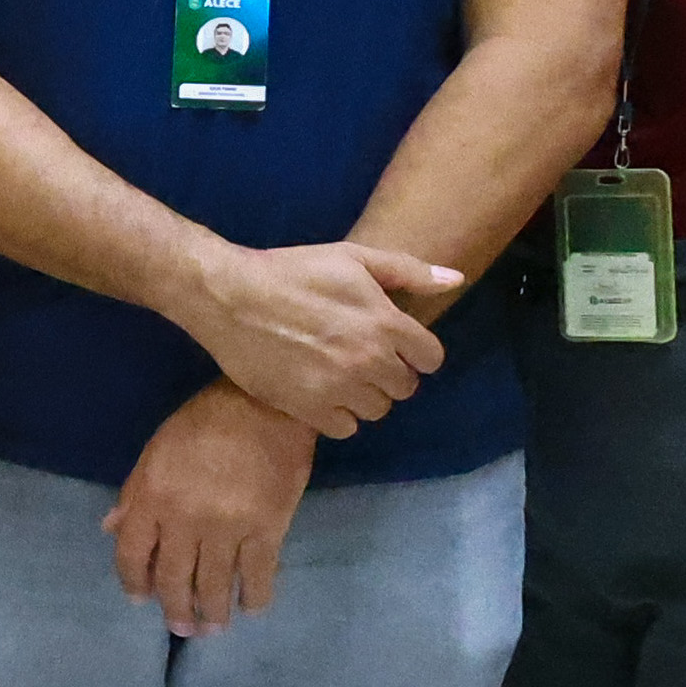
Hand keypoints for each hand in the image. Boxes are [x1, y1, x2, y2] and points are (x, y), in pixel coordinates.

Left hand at [105, 384, 315, 634]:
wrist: (264, 404)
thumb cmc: (203, 423)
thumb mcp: (156, 452)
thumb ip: (133, 494)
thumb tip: (110, 529)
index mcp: (151, 497)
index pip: (132, 554)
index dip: (134, 582)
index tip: (141, 600)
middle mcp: (183, 518)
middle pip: (174, 578)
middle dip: (176, 609)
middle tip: (183, 629)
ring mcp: (226, 526)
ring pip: (215, 584)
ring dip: (212, 613)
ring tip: (213, 629)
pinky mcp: (268, 528)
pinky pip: (259, 574)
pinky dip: (255, 597)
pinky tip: (251, 609)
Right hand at [177, 239, 463, 435]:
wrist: (229, 296)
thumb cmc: (292, 271)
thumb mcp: (352, 258)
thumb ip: (408, 271)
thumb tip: (456, 280)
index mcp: (385, 322)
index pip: (430, 359)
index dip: (414, 352)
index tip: (393, 345)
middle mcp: (369, 359)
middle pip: (404, 387)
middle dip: (388, 373)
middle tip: (358, 357)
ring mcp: (339, 387)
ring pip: (377, 410)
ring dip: (363, 396)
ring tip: (337, 375)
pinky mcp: (308, 408)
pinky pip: (345, 428)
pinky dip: (337, 414)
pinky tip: (320, 392)